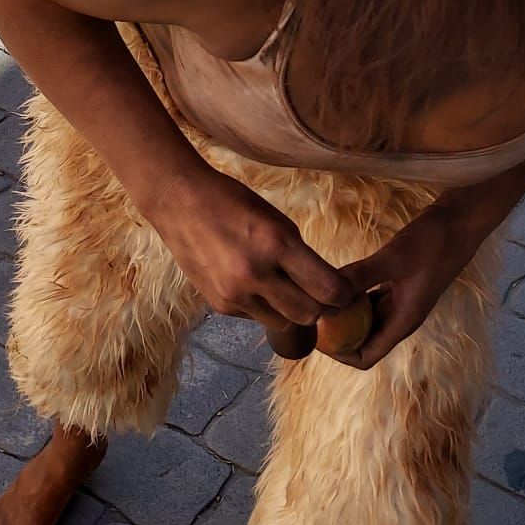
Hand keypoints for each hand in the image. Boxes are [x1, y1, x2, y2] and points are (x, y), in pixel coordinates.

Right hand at [149, 167, 353, 348]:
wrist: (179, 202)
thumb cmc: (234, 203)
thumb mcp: (276, 220)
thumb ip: (300, 256)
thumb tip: (326, 289)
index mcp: (276, 243)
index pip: (328, 289)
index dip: (343, 295)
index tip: (345, 292)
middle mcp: (256, 273)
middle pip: (309, 314)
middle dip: (319, 308)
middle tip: (319, 296)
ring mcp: (235, 293)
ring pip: (283, 322)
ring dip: (289, 311)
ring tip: (282, 288)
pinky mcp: (219, 305)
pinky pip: (255, 317)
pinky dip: (261, 307)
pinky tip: (250, 283)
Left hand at [326, 200, 470, 368]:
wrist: (460, 221)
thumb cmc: (433, 242)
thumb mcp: (394, 258)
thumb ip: (362, 275)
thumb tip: (326, 292)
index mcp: (402, 321)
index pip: (366, 357)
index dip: (339, 354)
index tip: (315, 334)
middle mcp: (399, 316)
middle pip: (361, 340)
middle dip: (336, 333)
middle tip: (308, 312)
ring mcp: (399, 300)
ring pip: (364, 318)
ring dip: (342, 313)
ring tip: (316, 297)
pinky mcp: (397, 283)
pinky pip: (368, 298)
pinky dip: (352, 294)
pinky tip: (335, 279)